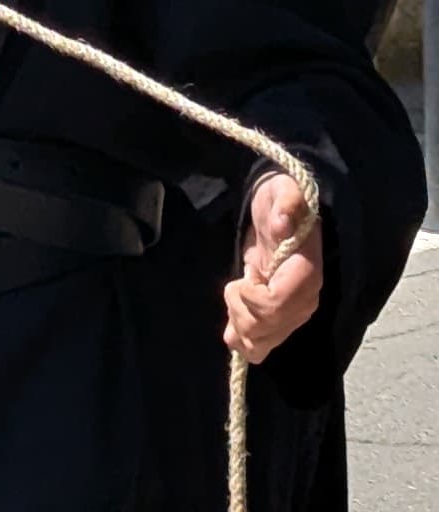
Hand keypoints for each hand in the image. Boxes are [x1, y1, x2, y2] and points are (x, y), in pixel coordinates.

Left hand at [226, 175, 323, 361]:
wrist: (281, 216)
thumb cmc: (281, 203)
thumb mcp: (283, 192)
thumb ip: (286, 203)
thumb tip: (281, 223)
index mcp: (307, 274)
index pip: (278, 304)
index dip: (252, 297)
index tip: (243, 276)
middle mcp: (304, 302)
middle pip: (266, 330)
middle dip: (240, 309)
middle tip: (236, 283)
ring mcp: (292, 316)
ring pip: (260, 346)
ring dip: (238, 324)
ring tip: (237, 295)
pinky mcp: (278, 323)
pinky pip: (257, 348)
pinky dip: (239, 338)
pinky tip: (233, 316)